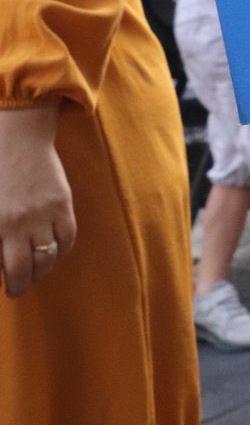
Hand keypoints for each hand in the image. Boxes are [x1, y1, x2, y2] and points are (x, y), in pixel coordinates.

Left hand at [0, 104, 74, 298]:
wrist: (15, 135)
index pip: (3, 267)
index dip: (5, 281)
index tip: (5, 288)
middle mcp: (18, 222)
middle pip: (24, 269)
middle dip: (20, 285)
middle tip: (17, 289)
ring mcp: (43, 213)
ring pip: (47, 257)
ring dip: (41, 270)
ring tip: (35, 272)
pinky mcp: (62, 204)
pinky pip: (67, 238)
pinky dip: (61, 250)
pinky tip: (52, 250)